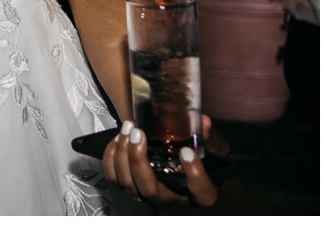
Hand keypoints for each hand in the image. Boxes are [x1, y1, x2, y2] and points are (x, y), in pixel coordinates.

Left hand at [102, 116, 218, 206]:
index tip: (186, 151)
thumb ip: (206, 136)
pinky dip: (112, 157)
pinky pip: (113, 177)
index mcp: (199, 193)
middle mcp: (171, 200)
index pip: (200, 192)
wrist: (180, 157)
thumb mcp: (210, 146)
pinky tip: (119, 138)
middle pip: (150, 190)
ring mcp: (147, 196)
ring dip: (122, 155)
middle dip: (139, 161)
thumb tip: (203, 122)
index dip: (194, 174)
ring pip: (127, 183)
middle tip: (139, 134)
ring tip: (128, 130)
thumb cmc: (199, 154)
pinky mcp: (129, 187)